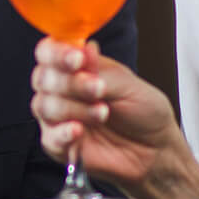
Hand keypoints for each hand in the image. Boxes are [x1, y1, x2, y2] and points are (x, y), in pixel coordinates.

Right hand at [30, 39, 181, 195]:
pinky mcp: (59, 146)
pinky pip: (49, 138)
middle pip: (43, 78)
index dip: (57, 54)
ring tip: (103, 113)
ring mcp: (58, 118)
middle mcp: (62, 89)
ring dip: (74, 108)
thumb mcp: (129, 85)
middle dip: (71, 83)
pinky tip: (78, 130)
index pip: (48, 52)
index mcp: (76, 66)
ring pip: (44, 106)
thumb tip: (83, 48)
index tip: (77, 60)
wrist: (156, 150)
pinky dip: (63, 133)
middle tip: (99, 89)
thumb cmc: (144, 112)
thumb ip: (100, 71)